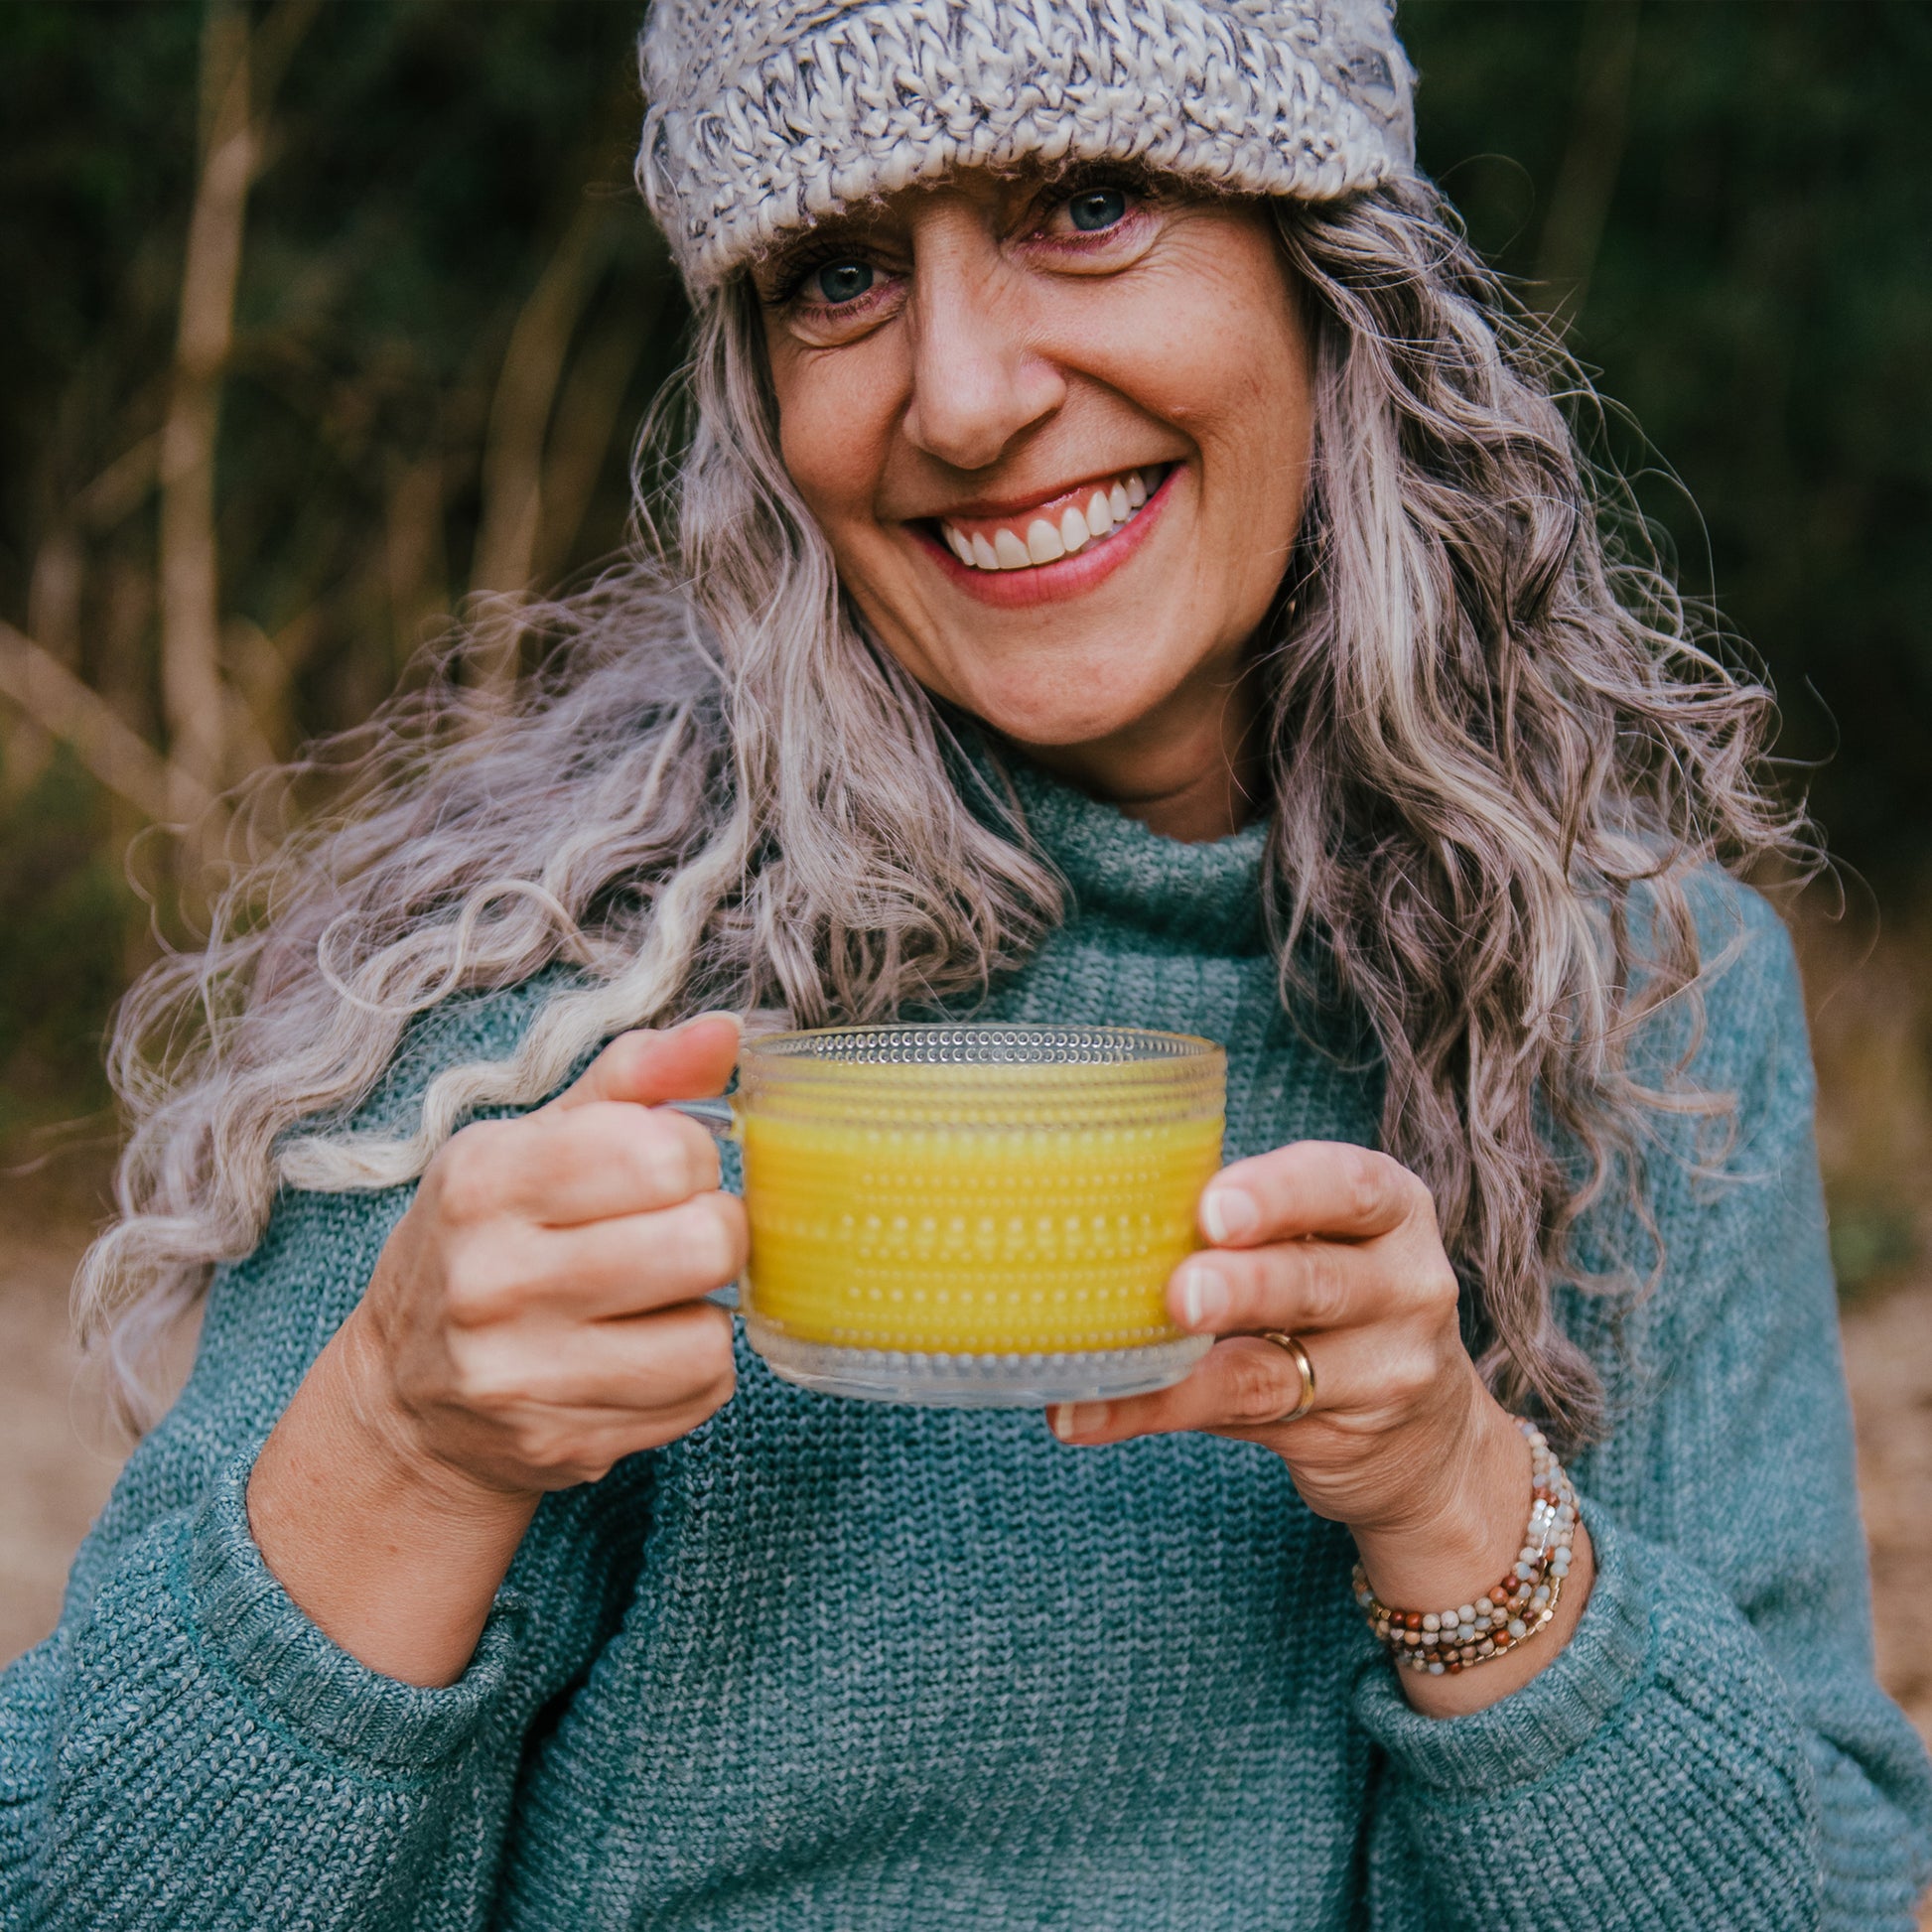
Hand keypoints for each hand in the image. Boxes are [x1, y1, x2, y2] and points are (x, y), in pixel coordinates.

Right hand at [347, 1013, 746, 1497]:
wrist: (406, 1399)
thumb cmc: (488, 1243)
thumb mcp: (534, 1142)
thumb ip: (634, 1078)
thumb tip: (726, 1032)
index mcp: (486, 1179)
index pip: (663, 1152)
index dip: (692, 1157)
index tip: (664, 1171)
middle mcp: (492, 1279)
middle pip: (703, 1243)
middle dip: (715, 1230)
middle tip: (679, 1235)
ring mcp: (522, 1374)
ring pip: (710, 1332)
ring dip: (707, 1308)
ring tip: (660, 1296)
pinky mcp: (562, 1443)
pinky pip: (701, 1394)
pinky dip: (695, 1367)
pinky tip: (646, 1350)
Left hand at [1047, 1140, 1592, 1713]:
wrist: (1429, 1437)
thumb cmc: (1338, 1307)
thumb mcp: (1322, 1246)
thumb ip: (1242, 1231)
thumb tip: (1098, 1210)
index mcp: (1390, 1210)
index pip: (1348, 1187)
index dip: (1279, 1193)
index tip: (1213, 1205)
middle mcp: (1405, 1286)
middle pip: (1321, 1281)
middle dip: (1246, 1284)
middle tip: (1182, 1291)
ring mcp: (1385, 1373)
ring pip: (1279, 1368)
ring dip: (1193, 1373)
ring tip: (1129, 1368)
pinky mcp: (1343, 1439)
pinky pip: (1239, 1422)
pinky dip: (1156, 1414)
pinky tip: (1089, 1416)